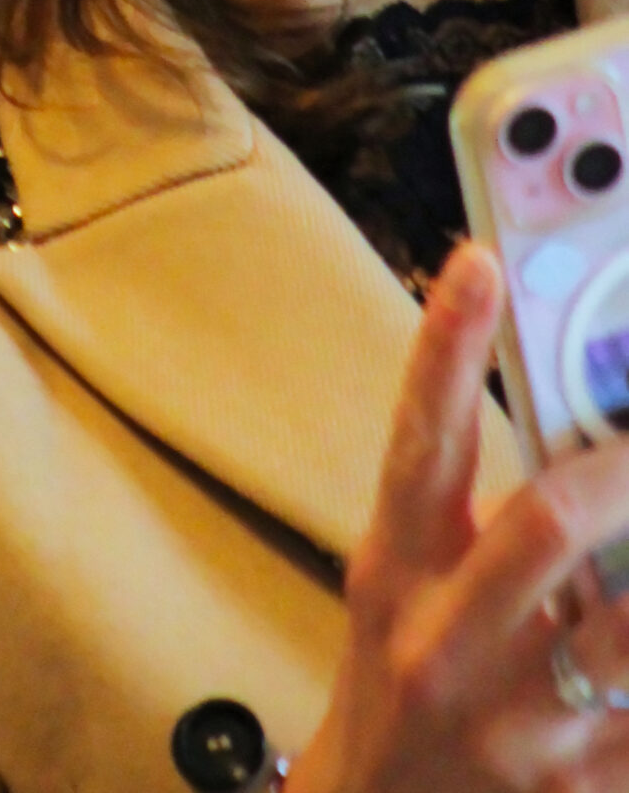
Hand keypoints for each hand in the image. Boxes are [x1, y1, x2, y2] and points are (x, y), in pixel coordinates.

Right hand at [290, 241, 628, 792]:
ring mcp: (517, 730)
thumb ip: (471, 510)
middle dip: (626, 470)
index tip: (484, 262)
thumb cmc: (406, 681)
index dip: (446, 347)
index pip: (419, 440)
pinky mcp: (576, 792)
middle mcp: (445, 645)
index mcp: (396, 571)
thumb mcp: (406, 588)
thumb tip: (572, 417)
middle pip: (544, 523)